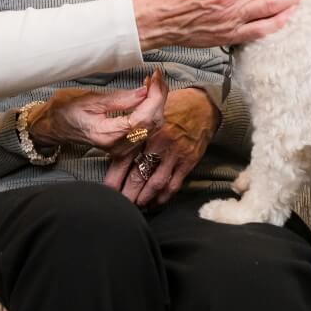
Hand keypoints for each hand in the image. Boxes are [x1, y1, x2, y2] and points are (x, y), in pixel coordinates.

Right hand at [29, 70, 168, 154]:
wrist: (54, 126)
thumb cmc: (66, 110)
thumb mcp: (91, 99)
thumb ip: (120, 99)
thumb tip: (144, 91)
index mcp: (107, 134)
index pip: (142, 117)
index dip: (154, 96)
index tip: (155, 77)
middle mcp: (117, 145)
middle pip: (151, 123)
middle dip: (159, 97)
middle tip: (156, 76)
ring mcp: (121, 148)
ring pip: (152, 127)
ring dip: (156, 104)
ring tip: (153, 83)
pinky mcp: (124, 145)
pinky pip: (145, 129)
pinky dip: (151, 111)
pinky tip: (148, 97)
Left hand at [104, 87, 219, 206]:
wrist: (202, 105)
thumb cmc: (172, 107)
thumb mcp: (148, 110)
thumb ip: (133, 126)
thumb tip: (115, 143)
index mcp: (145, 129)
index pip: (125, 157)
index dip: (115, 176)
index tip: (108, 188)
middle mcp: (158, 142)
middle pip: (139, 174)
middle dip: (128, 192)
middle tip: (120, 204)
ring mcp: (174, 153)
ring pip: (156, 182)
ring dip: (145, 197)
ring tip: (137, 205)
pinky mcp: (188, 160)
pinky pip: (174, 183)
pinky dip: (165, 196)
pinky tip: (157, 202)